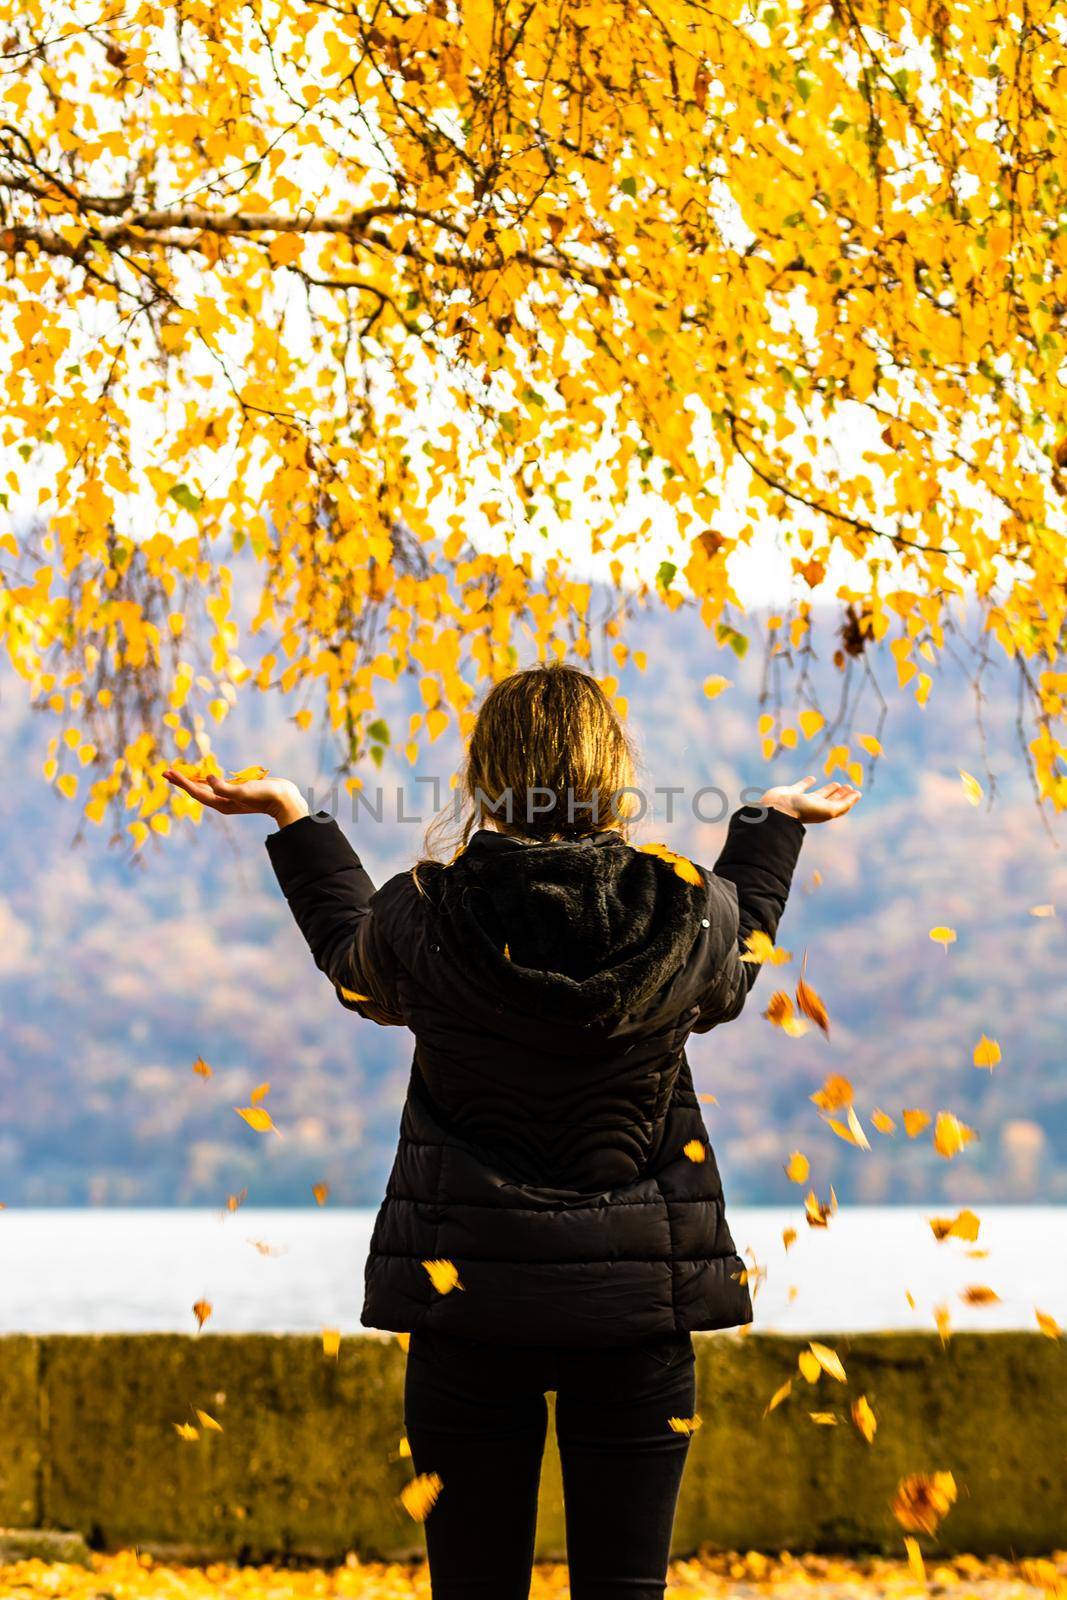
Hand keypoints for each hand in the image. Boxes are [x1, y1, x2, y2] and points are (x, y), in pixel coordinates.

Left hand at [163, 767, 309, 828]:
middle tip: (166, 771)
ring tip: (180, 772)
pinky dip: (207, 779)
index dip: (182, 782)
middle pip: (197, 791)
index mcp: (222, 803)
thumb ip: (224, 787)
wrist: (284, 799)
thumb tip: (208, 777)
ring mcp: (230, 797)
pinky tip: (203, 775)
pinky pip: (216, 785)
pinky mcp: (237, 791)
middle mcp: (223, 802)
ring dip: (192, 780)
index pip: (196, 792)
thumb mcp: (244, 791)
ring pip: (205, 788)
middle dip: (182, 781)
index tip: (169, 772)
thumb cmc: (265, 795)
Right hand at [756, 776, 860, 823]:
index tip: (857, 792)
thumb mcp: (828, 810)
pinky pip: (802, 786)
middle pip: (831, 801)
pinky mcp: (792, 792)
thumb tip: (857, 795)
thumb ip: (843, 804)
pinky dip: (808, 782)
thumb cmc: (802, 810)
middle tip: (849, 787)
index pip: (840, 807)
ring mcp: (802, 800)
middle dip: (841, 795)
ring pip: (819, 794)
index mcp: (823, 812)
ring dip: (829, 790)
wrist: (777, 808)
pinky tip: (813, 778)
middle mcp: (814, 807)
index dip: (849, 801)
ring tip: (837, 784)